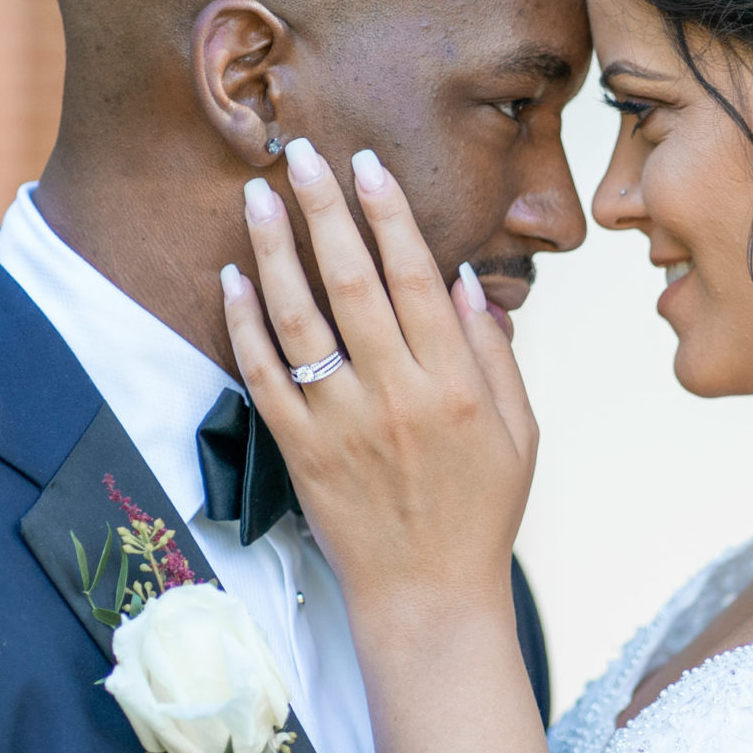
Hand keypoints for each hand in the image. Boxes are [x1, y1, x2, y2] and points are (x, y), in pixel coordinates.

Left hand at [221, 138, 537, 627]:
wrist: (429, 598)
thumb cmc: (481, 513)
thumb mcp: (520, 433)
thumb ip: (496, 355)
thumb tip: (466, 282)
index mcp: (456, 384)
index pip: (416, 277)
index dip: (389, 213)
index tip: (367, 163)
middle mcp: (397, 396)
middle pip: (352, 281)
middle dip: (326, 208)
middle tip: (301, 153)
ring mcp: (342, 424)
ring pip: (300, 319)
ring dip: (274, 251)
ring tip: (258, 198)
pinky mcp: (301, 453)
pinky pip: (264, 377)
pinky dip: (245, 325)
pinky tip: (233, 278)